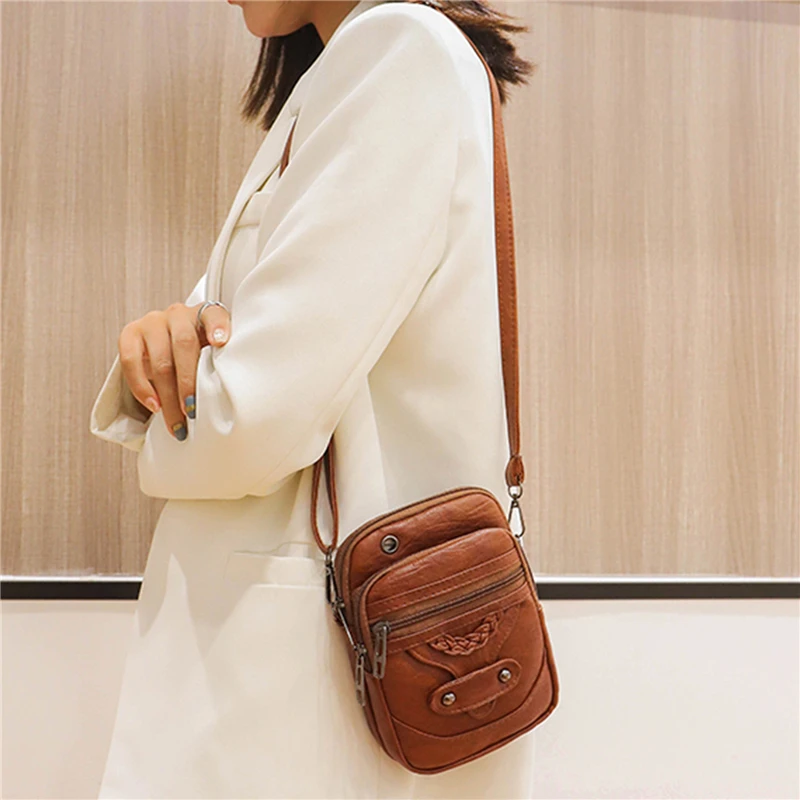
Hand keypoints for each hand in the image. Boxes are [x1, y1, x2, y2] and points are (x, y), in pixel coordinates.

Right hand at [118, 301, 230, 440]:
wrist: (165, 346)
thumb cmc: (196, 354)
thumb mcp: (211, 354)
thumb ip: (218, 363)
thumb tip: (225, 399)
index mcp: (204, 315)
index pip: (213, 314)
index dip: (217, 326)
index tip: (221, 342)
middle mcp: (178, 314)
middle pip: (184, 345)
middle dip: (188, 382)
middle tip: (193, 410)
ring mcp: (153, 322)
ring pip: (160, 360)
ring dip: (168, 395)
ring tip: (176, 420)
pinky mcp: (131, 333)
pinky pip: (130, 361)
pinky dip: (141, 387)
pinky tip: (154, 406)